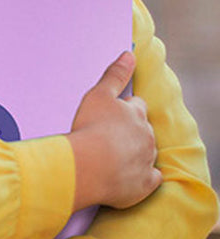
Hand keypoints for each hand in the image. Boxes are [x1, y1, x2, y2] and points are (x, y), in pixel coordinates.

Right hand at [68, 50, 161, 210]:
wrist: (88, 166)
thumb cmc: (90, 128)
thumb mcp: (98, 94)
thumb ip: (115, 74)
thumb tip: (129, 55)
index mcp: (136, 113)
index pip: (136, 105)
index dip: (124, 108)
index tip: (112, 113)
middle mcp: (147, 135)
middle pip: (143, 129)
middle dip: (131, 130)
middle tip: (108, 134)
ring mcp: (147, 160)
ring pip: (146, 152)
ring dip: (134, 152)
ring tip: (111, 154)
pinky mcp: (145, 183)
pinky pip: (150, 178)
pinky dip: (142, 176)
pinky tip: (127, 174)